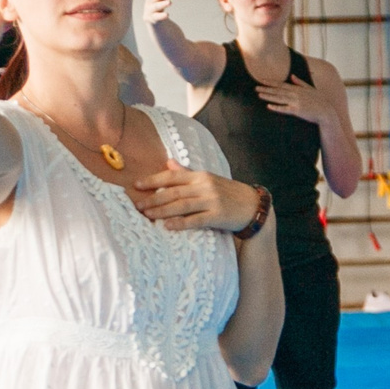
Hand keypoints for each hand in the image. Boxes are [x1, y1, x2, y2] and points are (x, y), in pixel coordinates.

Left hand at [134, 163, 263, 233]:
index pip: (172, 176)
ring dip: (163, 210)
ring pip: (182, 205)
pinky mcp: (218, 215)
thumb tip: (168, 163)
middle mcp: (205, 186)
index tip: (137, 185)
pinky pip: (196, 220)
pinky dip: (181, 223)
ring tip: (148, 215)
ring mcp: (211, 201)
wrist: (252, 205)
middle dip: (154, 198)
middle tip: (138, 205)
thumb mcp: (208, 179)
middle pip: (174, 192)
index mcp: (200, 176)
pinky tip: (168, 226)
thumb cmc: (228, 192)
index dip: (153, 180)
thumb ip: (187, 172)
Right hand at [144, 0, 176, 26]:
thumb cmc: (157, 3)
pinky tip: (167, 15)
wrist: (154, 21)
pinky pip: (155, 18)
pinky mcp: (151, 20)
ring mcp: (149, 11)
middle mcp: (149, 1)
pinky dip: (161, 16)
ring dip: (162, 4)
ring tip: (170, 2)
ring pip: (155, 7)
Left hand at [255, 62, 341, 128]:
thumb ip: (300, 82)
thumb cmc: (318, 100)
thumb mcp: (310, 89)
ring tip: (259, 94)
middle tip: (255, 87)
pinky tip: (269, 106)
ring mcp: (296, 102)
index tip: (261, 80)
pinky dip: (277, 107)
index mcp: (297, 89)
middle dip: (266, 88)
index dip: (270, 82)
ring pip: (279, 98)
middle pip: (277, 90)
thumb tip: (292, 76)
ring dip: (268, 96)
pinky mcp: (297, 110)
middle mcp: (295, 94)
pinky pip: (285, 109)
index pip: (280, 84)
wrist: (326, 112)